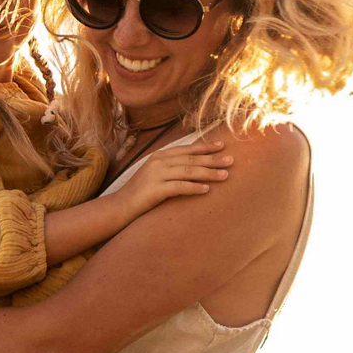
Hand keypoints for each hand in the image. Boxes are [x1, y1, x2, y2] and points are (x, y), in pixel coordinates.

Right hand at [114, 137, 232, 217]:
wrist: (120, 206)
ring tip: (225, 175)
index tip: (222, 146)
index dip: (205, 147)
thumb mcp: (156, 175)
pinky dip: (194, 187)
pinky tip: (206, 190)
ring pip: (188, 171)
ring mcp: (156, 174)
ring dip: (208, 173)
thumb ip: (171, 169)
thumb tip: (194, 168)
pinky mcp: (155, 189)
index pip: (187, 149)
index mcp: (160, 156)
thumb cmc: (141, 193)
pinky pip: (179, 187)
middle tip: (231, 160)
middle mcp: (158, 161)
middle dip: (212, 159)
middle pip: (191, 159)